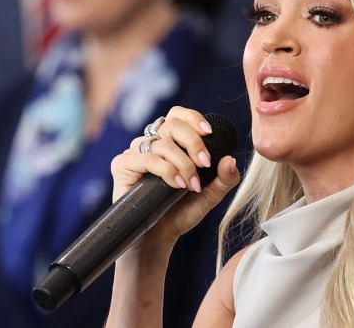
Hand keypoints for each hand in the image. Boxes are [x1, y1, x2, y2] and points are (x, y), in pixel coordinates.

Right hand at [110, 106, 239, 246]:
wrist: (158, 238)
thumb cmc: (180, 212)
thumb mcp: (209, 195)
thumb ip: (224, 178)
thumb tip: (230, 160)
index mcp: (170, 142)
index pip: (178, 115)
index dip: (193, 118)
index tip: (209, 133)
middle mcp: (151, 143)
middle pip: (172, 125)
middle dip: (193, 143)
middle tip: (205, 164)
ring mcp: (135, 152)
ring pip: (162, 144)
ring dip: (182, 163)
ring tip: (192, 185)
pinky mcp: (122, 165)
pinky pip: (146, 158)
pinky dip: (166, 170)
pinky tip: (177, 185)